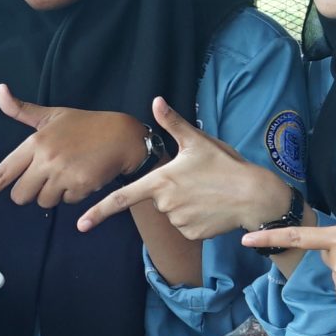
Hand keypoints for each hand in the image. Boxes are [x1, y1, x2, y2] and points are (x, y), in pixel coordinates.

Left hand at [0, 86, 146, 214]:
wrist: (121, 136)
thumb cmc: (83, 125)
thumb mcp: (51, 115)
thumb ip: (22, 110)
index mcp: (34, 143)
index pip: (2, 173)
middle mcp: (45, 159)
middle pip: (21, 196)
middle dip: (31, 191)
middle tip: (49, 174)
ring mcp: (63, 174)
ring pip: (44, 202)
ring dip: (54, 193)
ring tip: (70, 171)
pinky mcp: (80, 186)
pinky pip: (66, 202)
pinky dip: (73, 195)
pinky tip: (83, 176)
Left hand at [76, 97, 292, 240]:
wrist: (254, 196)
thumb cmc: (225, 165)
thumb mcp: (198, 141)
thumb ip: (172, 123)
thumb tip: (156, 100)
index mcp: (160, 181)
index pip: (122, 198)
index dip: (99, 212)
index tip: (81, 226)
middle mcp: (165, 204)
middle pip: (157, 198)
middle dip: (171, 191)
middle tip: (198, 180)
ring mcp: (178, 222)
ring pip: (171, 213)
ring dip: (184, 205)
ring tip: (207, 192)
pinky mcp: (191, 235)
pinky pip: (185, 226)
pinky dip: (195, 218)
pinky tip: (211, 208)